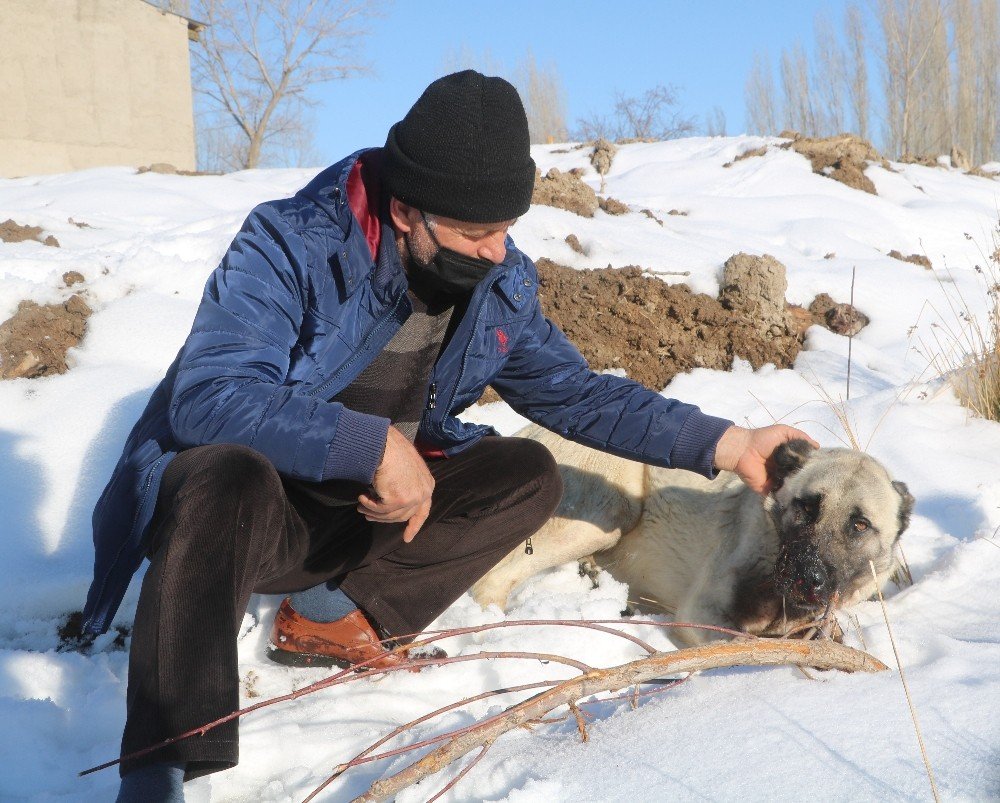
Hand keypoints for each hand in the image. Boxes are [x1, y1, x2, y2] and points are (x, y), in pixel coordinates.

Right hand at [358, 426, 434, 541]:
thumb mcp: (404, 468)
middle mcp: (424, 492)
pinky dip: (368, 505)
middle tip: (367, 515)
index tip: (407, 538)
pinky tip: (361, 496)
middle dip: (384, 518)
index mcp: (427, 484)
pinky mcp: (400, 500)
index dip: (414, 525)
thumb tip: (392, 503)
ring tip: (360, 506)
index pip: (423, 511)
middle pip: (403, 515)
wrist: (384, 443)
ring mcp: (413, 497)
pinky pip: (380, 510)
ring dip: (373, 512)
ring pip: (390, 515)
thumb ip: (404, 484)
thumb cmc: (391, 449)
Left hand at [713, 424, 818, 494]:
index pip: (805, 464)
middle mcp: (785, 470)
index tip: (826, 468)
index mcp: (789, 457)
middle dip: (809, 478)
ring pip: (793, 487)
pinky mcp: (770, 490)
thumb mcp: (783, 432)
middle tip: (821, 481)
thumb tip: (817, 446)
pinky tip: (799, 497)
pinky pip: (781, 495)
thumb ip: (800, 437)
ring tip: (813, 490)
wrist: (742, 450)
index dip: (814, 465)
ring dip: (801, 488)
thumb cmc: (762, 439)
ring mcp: (778, 481)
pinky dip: (788, 496)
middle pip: (801, 477)